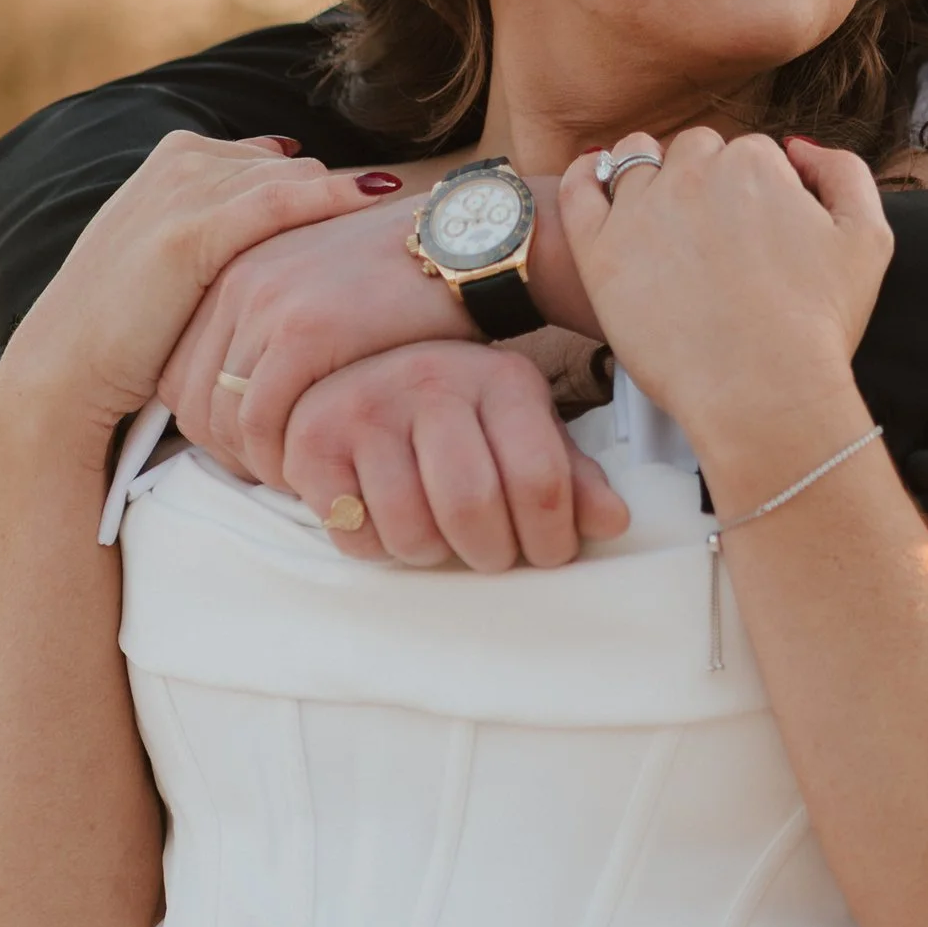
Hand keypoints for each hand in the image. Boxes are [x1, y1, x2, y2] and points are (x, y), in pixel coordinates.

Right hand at [0, 137, 378, 436]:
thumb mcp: (174, 255)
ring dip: (345, 203)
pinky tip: (379, 199)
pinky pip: (283, 202)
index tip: (375, 217)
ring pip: (294, 181)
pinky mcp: (192, 230)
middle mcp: (181, 160)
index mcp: (177, 157)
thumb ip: (224, 215)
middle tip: (402, 227)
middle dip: (337, 200)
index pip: (274, 162)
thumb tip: (287, 173)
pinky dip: (334, 198)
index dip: (320, 194)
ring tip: (411, 221)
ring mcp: (184, 189)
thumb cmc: (126, 326)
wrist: (66, 369)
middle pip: (292, 168)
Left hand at [158, 182, 474, 481]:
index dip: (208, 425)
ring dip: (257, 462)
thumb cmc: (406, 277)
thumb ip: (271, 327)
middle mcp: (236, 278)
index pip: (179, 370)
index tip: (254, 452)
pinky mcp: (304, 331)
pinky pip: (262, 423)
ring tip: (303, 478)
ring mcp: (267, 302)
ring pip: (223, 418)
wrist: (473, 243)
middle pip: (190, 398)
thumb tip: (236, 396)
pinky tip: (321, 469)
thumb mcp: (320, 287)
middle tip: (278, 475)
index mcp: (232, 265)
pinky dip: (284, 460)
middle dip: (227, 451)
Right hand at [280, 345, 629, 569]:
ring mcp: (367, 407)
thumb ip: (571, 477)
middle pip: (472, 507)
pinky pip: (355, 534)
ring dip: (432, 554)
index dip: (550, 538)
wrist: (359, 371)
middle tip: (491, 555)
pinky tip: (388, 519)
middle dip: (490, 553)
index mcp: (499, 379)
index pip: (539, 478)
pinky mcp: (313, 443)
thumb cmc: (459, 418)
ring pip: (411, 530)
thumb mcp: (524, 432)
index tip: (548, 553)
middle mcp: (432, 380)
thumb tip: (614, 521)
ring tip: (440, 534)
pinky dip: (376, 548)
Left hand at [559, 129, 890, 461]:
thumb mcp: (869, 238)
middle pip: (693, 152)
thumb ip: (844, 172)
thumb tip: (797, 147)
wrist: (763, 391)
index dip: (754, 192)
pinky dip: (584, 177)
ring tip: (660, 218)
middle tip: (715, 238)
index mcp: (755, 163)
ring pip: (635, 161)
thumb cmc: (817, 326)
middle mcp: (694, 173)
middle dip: (704, 181)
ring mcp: (641, 209)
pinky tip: (593, 184)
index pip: (748, 154)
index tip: (756, 232)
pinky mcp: (599, 250)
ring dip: (648, 174)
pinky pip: (578, 190)